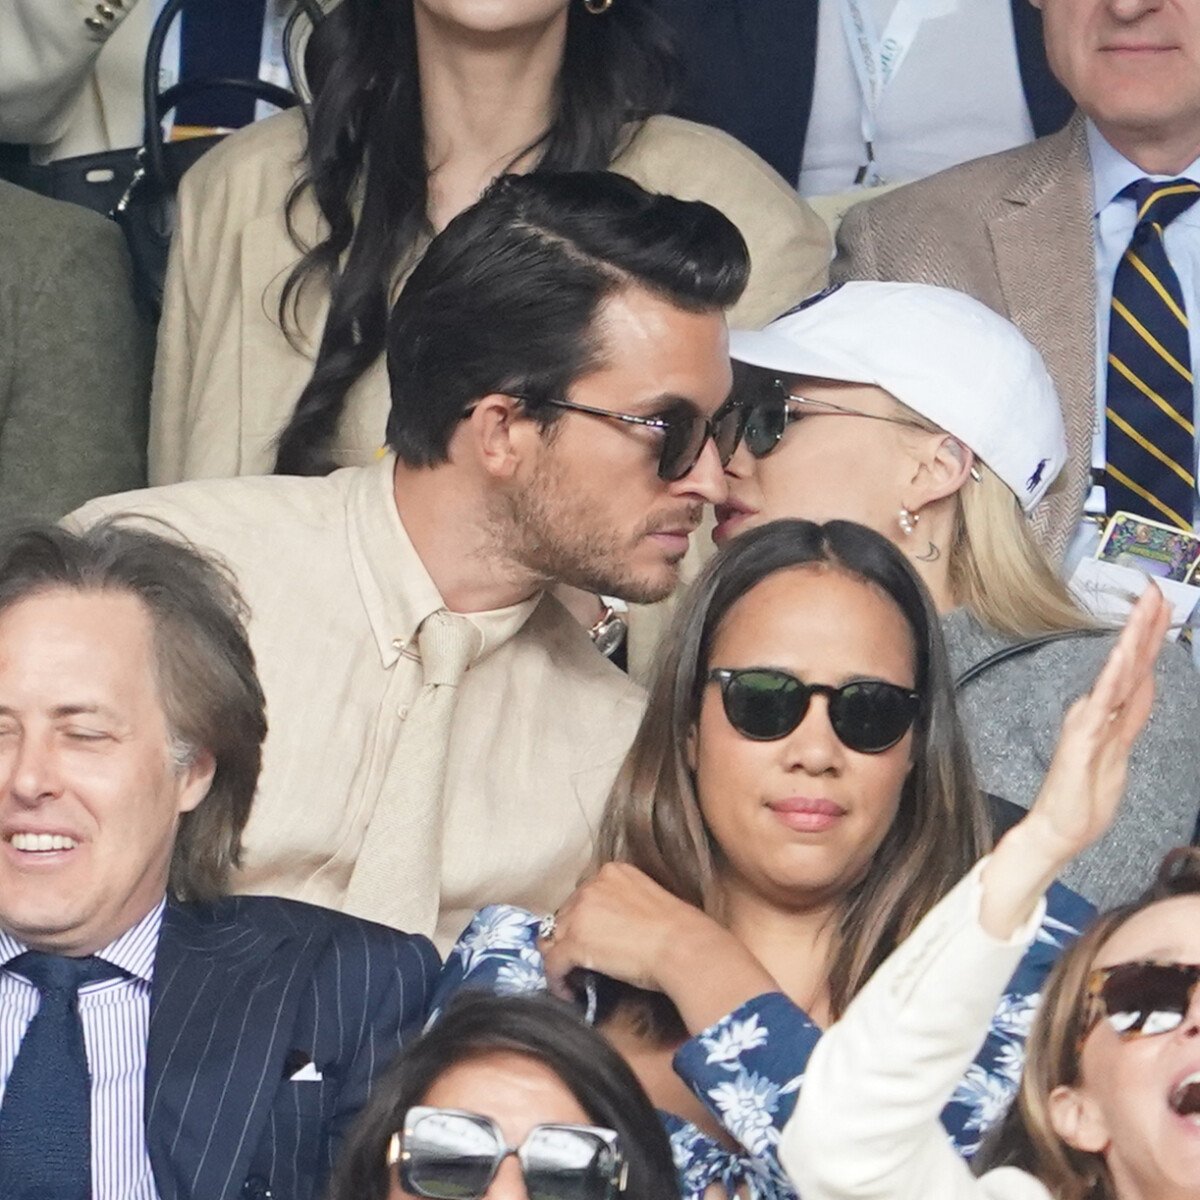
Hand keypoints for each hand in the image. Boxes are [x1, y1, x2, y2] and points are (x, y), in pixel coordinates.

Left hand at [540, 862, 718, 995]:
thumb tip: (614, 930)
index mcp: (612, 872)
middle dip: (568, 938)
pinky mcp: (574, 942)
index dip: (582, 920)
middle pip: (565, 915)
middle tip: (578, 961)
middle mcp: (592, 886)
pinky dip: (556, 979)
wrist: (683, 946)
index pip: (583, 897)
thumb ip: (624, 906)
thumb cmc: (680, 930)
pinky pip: (553, 962)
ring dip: (559, 958)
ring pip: (553, 937)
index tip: (588, 939)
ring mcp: (580, 912)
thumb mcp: (648, 901)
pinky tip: (567, 992)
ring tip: (570, 977)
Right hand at [1022, 581, 1169, 864]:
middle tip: (1156, 591)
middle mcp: (1098, 710)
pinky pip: (1102, 701)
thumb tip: (1141, 683)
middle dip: (1145, 627)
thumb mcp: (1120, 752)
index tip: (1160, 607)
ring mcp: (1089, 721)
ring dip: (1132, 640)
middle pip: (1130, 664)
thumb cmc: (1084, 798)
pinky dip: (1113, 676)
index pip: (1137, 671)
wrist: (1057, 831)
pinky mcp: (1082, 737)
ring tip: (1145, 609)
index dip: (1150, 639)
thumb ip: (1130, 717)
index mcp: (1110, 715)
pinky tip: (1122, 654)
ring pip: (1118, 674)